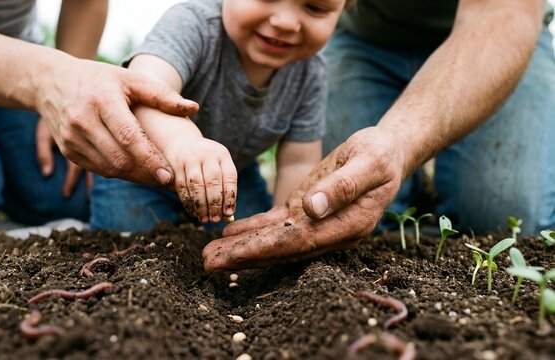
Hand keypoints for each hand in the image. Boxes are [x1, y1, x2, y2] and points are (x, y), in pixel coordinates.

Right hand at [35, 58, 198, 185]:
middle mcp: (82, 120)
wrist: (52, 82)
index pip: (128, 136)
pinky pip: (98, 170)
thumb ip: (162, 95)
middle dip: (146, 172)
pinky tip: (135, 170)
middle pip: (119, 159)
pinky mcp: (67, 151)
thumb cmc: (99, 79)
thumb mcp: (129, 79)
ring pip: (109, 169)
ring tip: (156, 176)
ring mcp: (72, 138)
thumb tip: (194, 108)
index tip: (167, 174)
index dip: (149, 158)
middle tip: (168, 178)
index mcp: (102, 100)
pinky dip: (118, 173)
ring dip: (134, 176)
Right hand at [163, 137, 236, 222]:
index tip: (228, 213)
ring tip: (204, 219)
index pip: (229, 177)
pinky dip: (188, 203)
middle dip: (214, 204)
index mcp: (222, 155)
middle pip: (212, 182)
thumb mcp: (218, 167)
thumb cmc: (206, 162)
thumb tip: (228, 215)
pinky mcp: (175, 165)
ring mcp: (190, 158)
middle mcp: (207, 155)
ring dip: (201, 205)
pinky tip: (193, 213)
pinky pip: (182, 187)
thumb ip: (223, 187)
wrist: (181, 143)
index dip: (229, 197)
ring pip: (196, 185)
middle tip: (215, 220)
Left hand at [202, 126, 406, 270]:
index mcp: (347, 226)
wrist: (387, 151)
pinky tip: (229, 234)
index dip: (264, 249)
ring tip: (209, 255)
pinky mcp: (307, 211)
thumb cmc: (381, 154)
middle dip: (244, 257)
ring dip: (243, 249)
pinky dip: (252, 230)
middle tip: (207, 263)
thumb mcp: (369, 163)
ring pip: (275, 241)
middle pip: (281, 249)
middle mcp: (330, 232)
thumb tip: (313, 208)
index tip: (233, 254)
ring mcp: (318, 224)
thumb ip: (343, 186)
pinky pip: (277, 225)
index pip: (298, 243)